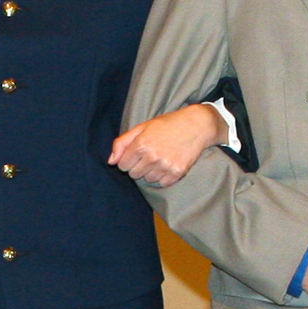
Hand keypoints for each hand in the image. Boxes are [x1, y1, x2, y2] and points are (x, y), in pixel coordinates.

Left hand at [108, 102, 227, 186]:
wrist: (196, 125)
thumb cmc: (167, 124)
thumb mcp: (142, 127)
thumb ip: (122, 143)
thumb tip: (110, 162)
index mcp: (140, 144)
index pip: (122, 165)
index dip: (129, 159)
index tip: (138, 153)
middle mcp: (152, 156)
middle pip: (134, 175)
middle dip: (139, 166)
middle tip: (151, 154)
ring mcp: (165, 166)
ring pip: (148, 180)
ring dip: (152, 172)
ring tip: (162, 157)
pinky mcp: (177, 173)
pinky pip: (162, 183)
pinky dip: (165, 176)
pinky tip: (170, 163)